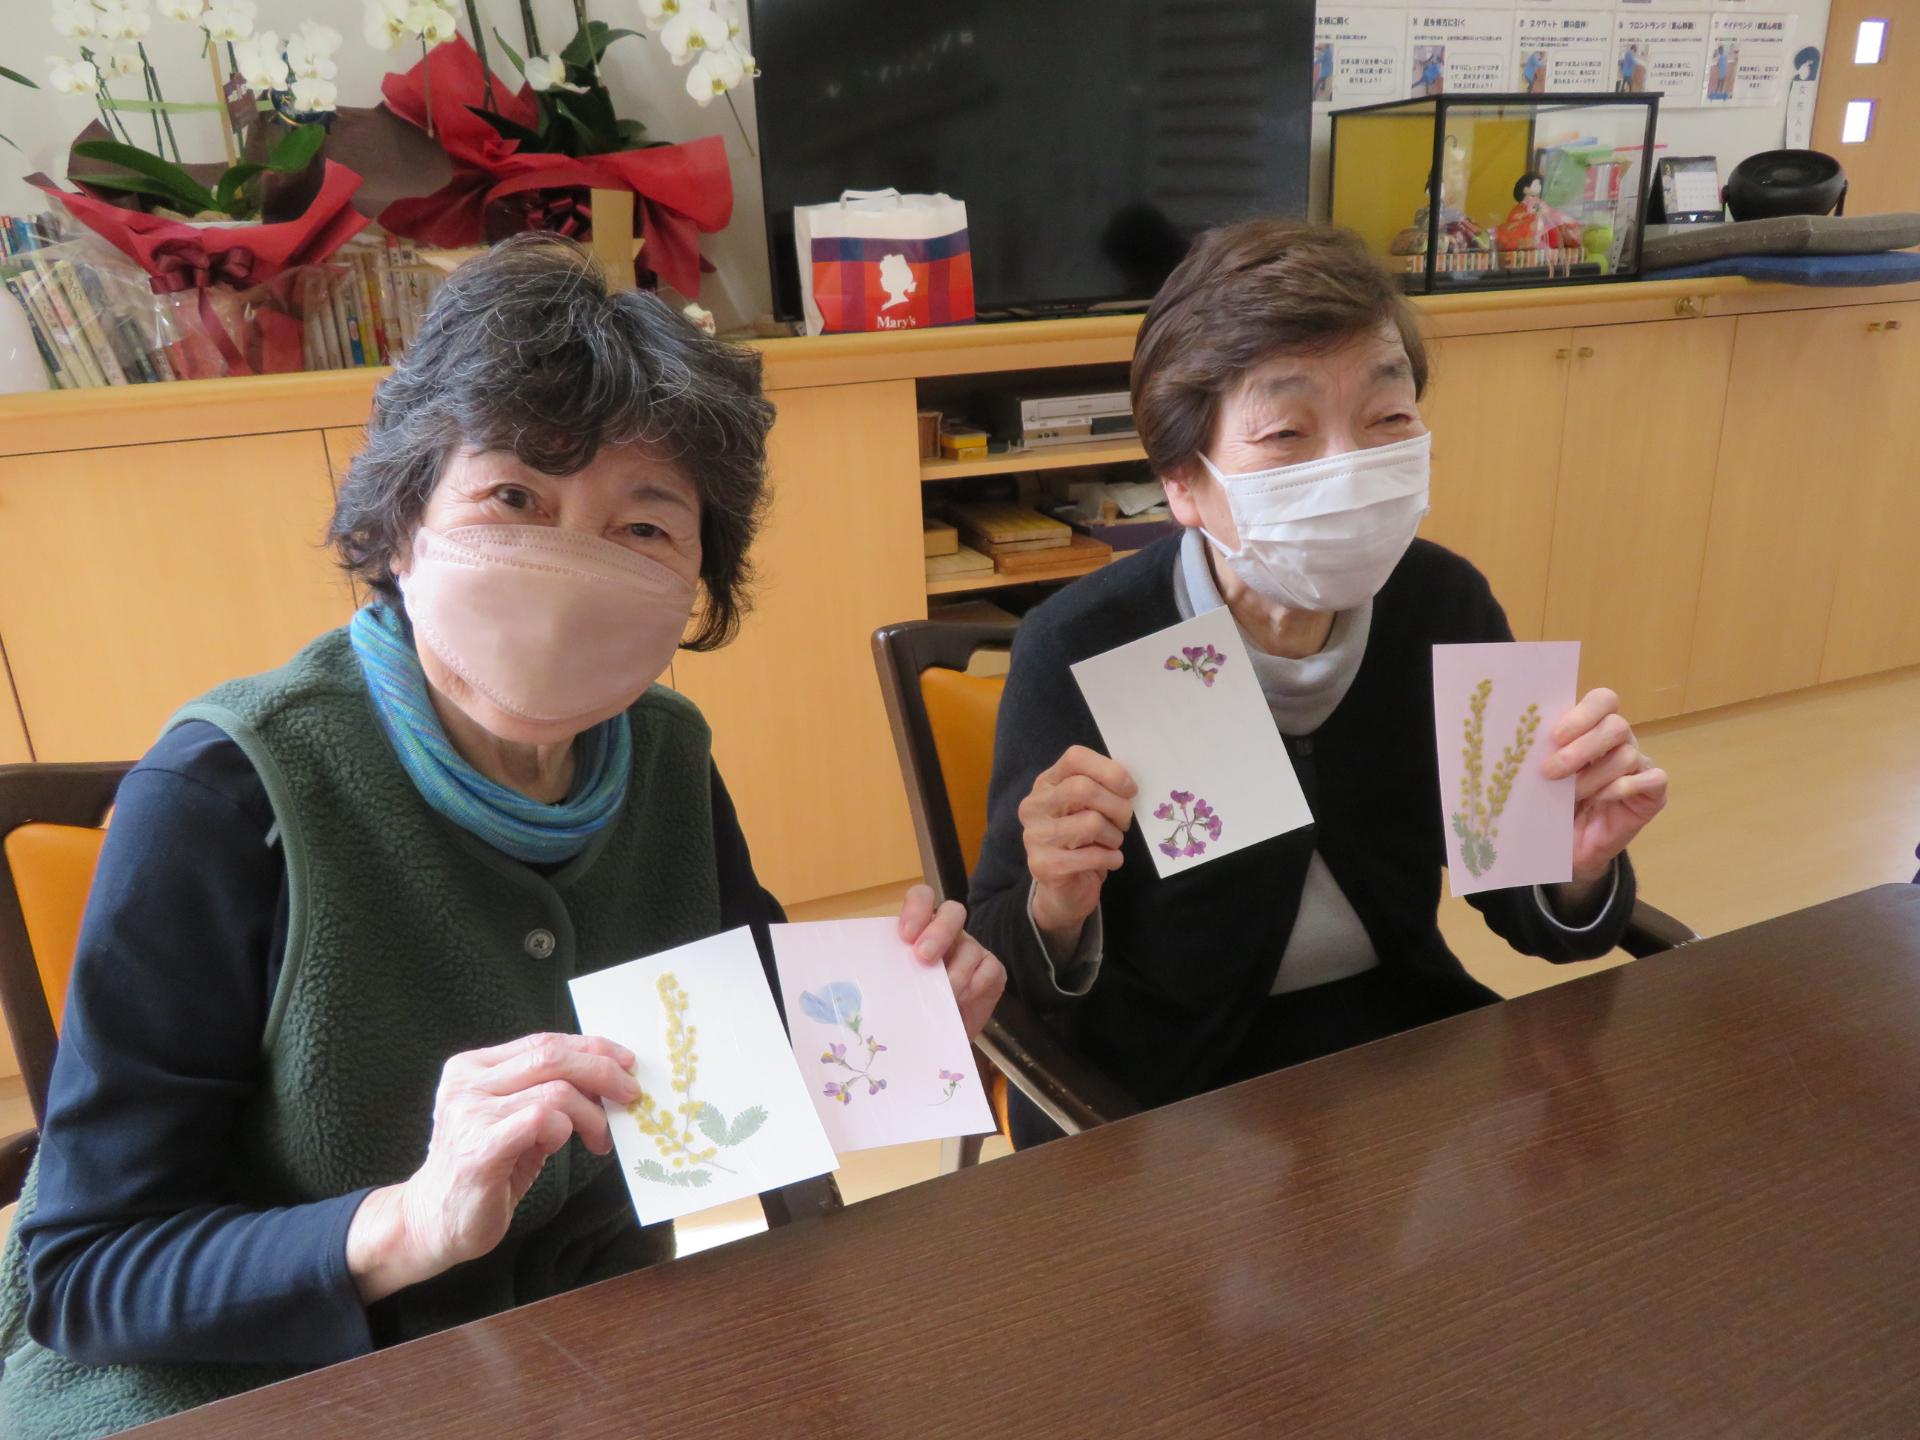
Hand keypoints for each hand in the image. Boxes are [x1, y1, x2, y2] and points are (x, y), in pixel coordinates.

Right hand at [346, 1031, 641, 1304]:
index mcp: (473, 1066)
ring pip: (555, 1091)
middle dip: (603, 1072)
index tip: (626, 1063)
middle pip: (552, 1057)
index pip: (544, 1042)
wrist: (436, 1222)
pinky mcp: (479, 1149)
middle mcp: (467, 1083)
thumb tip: (608, 1077)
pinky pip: (540, 1120)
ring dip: (592, 1113)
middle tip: (631, 1095)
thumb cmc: (487, 1169)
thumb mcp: (516, 1118)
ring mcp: (469, 1114)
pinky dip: (564, 1129)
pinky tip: (562, 1145)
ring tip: (600, 1138)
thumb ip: (546, 1091)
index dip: (591, 1048)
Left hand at [899, 884, 1005, 1039]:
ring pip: (970, 947)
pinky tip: (960, 1000)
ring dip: (955, 972)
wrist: (932, 1037)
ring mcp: (971, 951)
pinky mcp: (992, 971)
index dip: (916, 909)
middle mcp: (948, 933)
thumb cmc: (908, 1005)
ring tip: (942, 994)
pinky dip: (974, 985)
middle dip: (939, 932)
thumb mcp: (891, 983)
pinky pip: (989, 969)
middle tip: (923, 957)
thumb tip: (861, 972)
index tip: (905, 935)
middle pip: (952, 912)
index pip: (922, 897)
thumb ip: (884, 968)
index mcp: (920, 927)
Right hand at [1019, 745, 1135, 951]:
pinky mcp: (1044, 865)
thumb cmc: (1082, 842)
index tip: (1129, 790)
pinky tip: (1110, 861)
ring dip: (1114, 836)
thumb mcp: (1088, 808)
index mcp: (1046, 784)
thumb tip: (1126, 783)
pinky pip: (1093, 855)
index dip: (1109, 770)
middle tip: (1124, 821)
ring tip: (1112, 843)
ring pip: (1091, 822)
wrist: (1064, 890)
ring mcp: (1035, 836)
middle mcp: (1034, 806)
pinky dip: (1112, 858)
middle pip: (1083, 788)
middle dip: (1117, 806)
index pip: (1075, 758)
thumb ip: (1101, 788)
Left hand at [1541, 688, 1668, 887]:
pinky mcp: (1654, 793)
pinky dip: (1623, 788)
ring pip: (1627, 755)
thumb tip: (1527, 740)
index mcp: (1595, 729)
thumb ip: (1547, 754)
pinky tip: (1602, 800)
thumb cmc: (1558, 805)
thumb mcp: (1547, 777)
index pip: (1603, 701)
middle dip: (1581, 749)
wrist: (1573, 847)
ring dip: (1593, 777)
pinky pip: (1651, 779)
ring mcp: (1640, 767)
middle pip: (1616, 725)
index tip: (1555, 737)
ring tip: (1571, 796)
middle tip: (1551, 770)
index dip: (1582, 714)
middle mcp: (1622, 743)